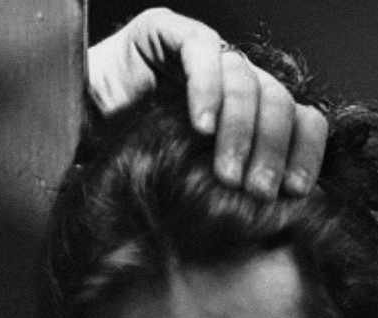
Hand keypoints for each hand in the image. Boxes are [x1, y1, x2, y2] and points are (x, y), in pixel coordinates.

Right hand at [87, 8, 326, 197]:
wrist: (73, 140)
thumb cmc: (134, 175)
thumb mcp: (198, 193)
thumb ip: (238, 196)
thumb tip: (286, 224)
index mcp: (251, 117)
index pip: (300, 119)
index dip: (305, 150)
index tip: (296, 191)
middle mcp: (233, 82)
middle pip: (278, 99)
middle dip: (272, 147)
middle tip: (258, 191)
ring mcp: (202, 54)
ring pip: (247, 77)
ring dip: (241, 128)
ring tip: (226, 172)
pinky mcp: (166, 32)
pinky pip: (201, 50)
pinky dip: (206, 88)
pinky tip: (200, 126)